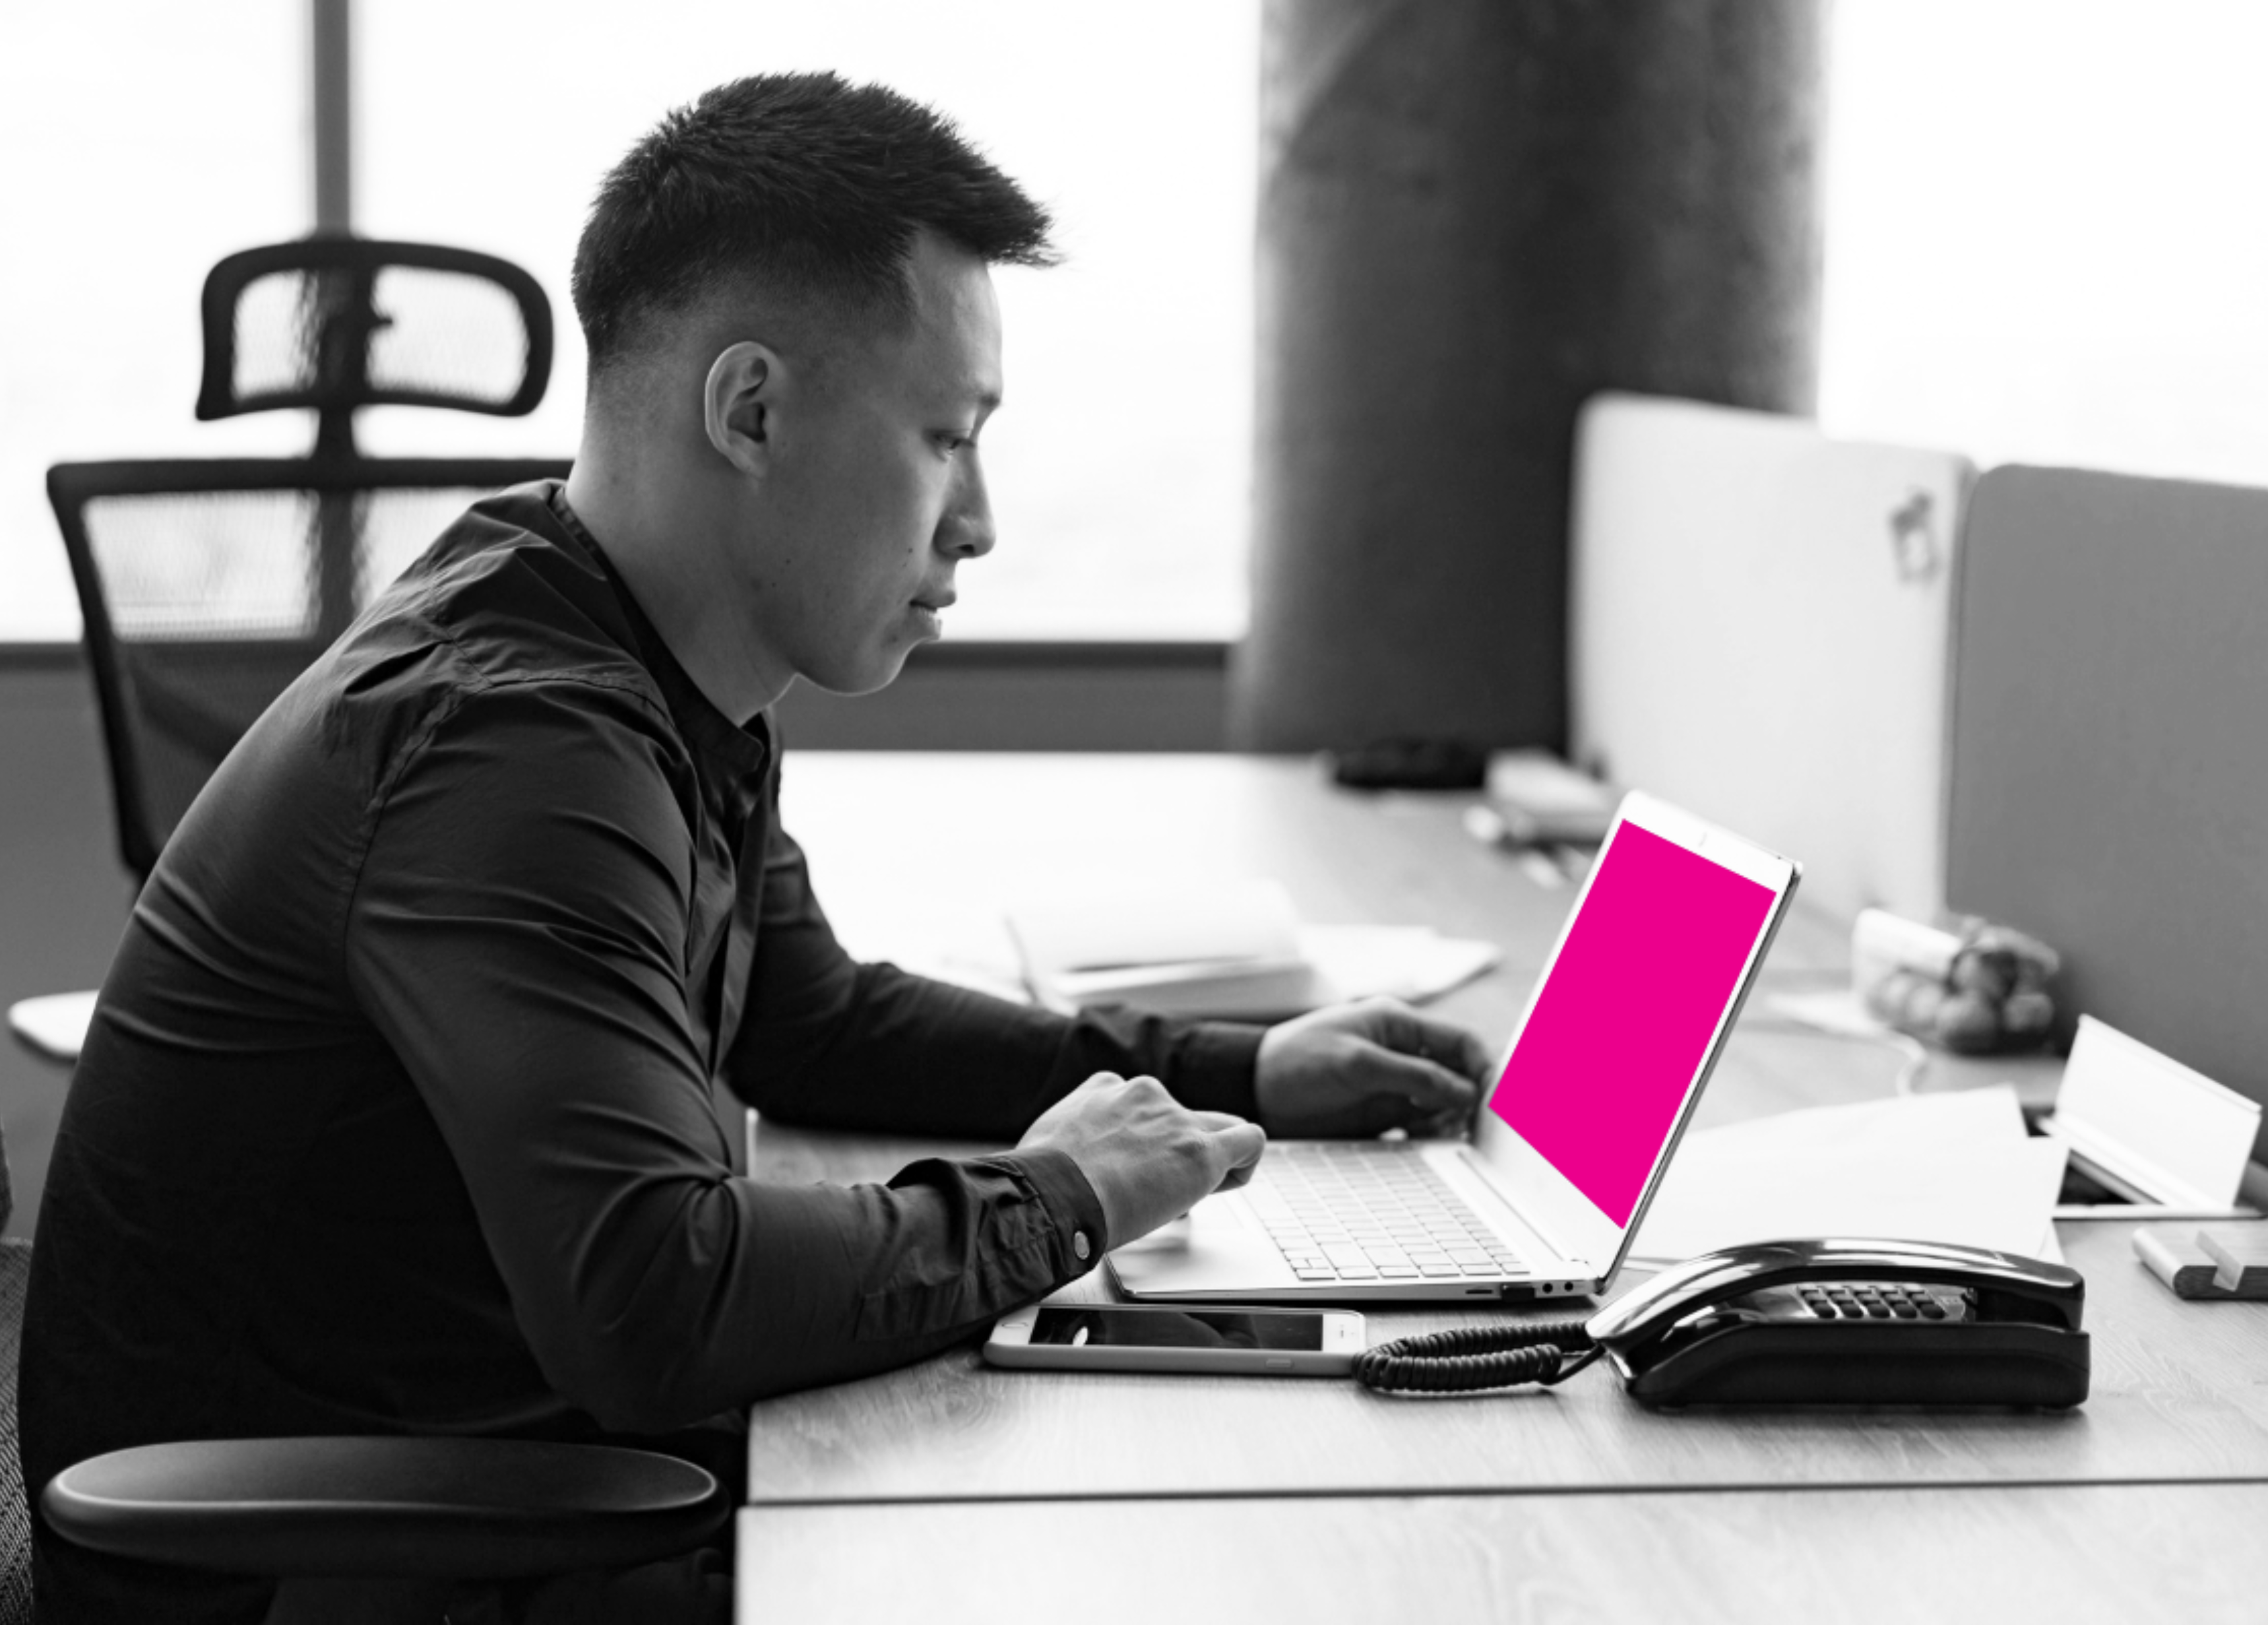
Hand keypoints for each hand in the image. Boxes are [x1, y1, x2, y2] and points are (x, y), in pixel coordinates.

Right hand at [1017, 1072, 1267, 1247]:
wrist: (1052, 1195)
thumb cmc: (1040, 1181)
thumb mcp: (1047, 1137)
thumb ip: (1070, 1138)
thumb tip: (1068, 1161)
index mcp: (1106, 1088)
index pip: (1142, 1104)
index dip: (1143, 1141)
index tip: (1130, 1169)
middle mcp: (1144, 1094)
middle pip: (1181, 1115)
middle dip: (1175, 1148)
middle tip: (1156, 1185)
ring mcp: (1175, 1119)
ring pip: (1218, 1126)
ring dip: (1210, 1158)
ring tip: (1186, 1192)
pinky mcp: (1200, 1151)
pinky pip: (1248, 1140)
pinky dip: (1245, 1162)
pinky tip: (1225, 1182)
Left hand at [1254, 997, 1496, 1138]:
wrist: (1253, 1092)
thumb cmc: (1295, 1062)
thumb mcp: (1356, 1063)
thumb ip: (1412, 1074)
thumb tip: (1464, 1092)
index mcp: (1399, 1024)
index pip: (1461, 1041)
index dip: (1485, 1067)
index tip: (1497, 1098)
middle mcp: (1403, 1053)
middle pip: (1459, 1075)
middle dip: (1474, 1099)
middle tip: (1482, 1127)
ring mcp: (1394, 1085)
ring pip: (1445, 1104)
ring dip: (1454, 1121)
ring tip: (1455, 1139)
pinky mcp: (1383, 1114)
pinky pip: (1422, 1126)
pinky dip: (1433, 1137)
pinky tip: (1433, 1147)